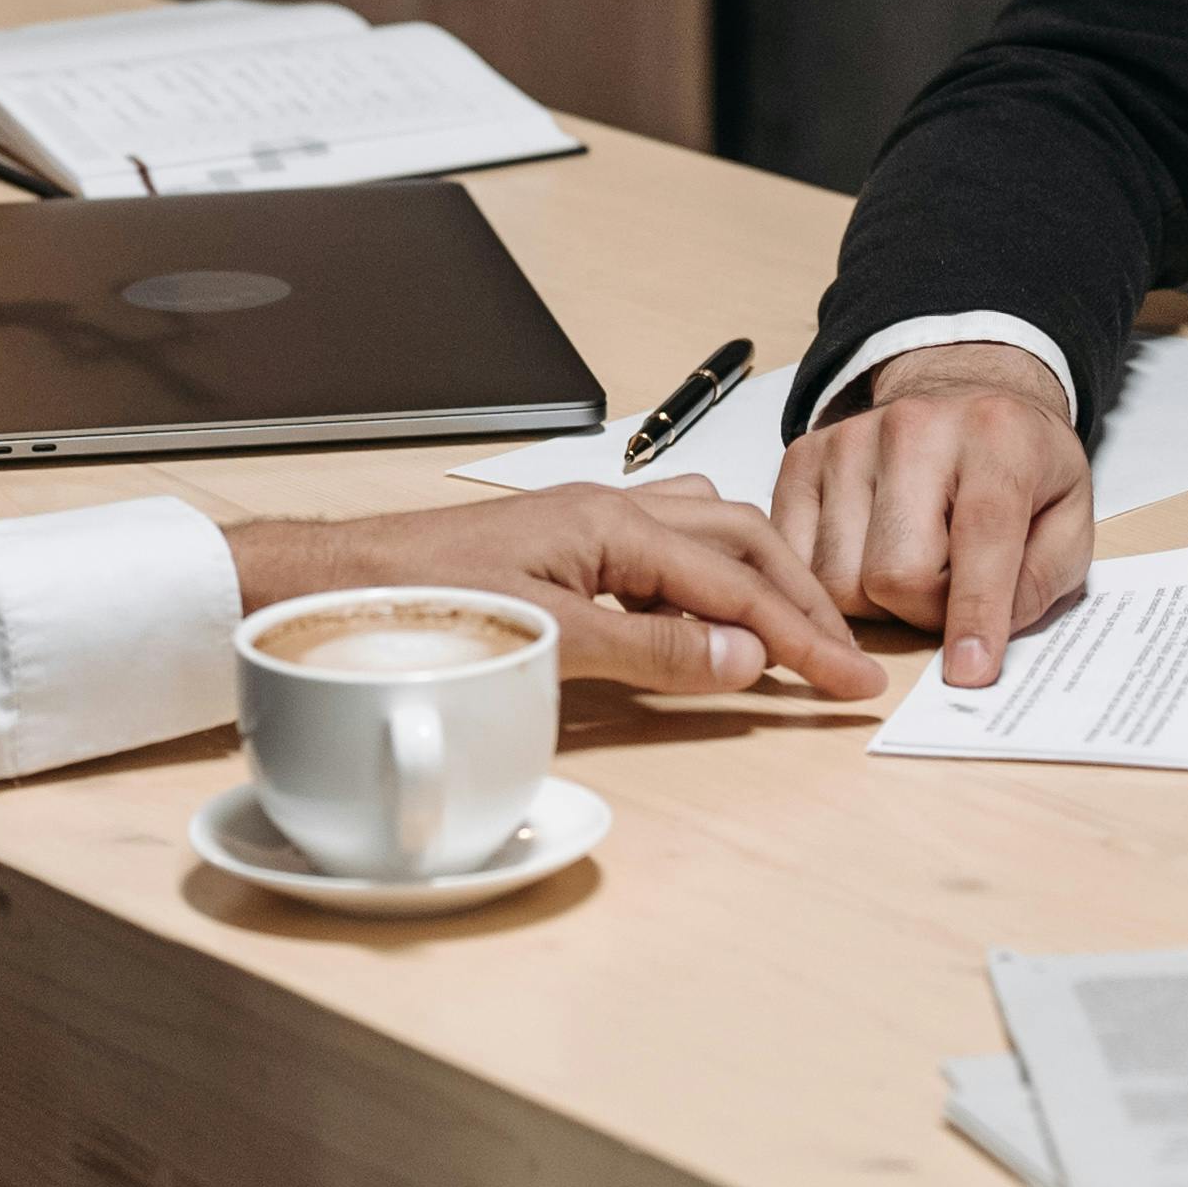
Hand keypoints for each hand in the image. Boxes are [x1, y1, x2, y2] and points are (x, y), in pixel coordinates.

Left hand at [243, 483, 880, 701]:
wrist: (335, 585)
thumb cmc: (420, 603)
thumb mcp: (547, 640)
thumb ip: (650, 649)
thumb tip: (743, 659)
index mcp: (612, 523)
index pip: (736, 583)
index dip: (803, 636)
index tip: (852, 678)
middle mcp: (608, 508)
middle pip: (740, 540)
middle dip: (802, 598)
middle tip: (846, 656)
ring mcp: (587, 522)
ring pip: (707, 530)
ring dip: (762, 576)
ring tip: (798, 627)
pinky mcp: (564, 545)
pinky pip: (666, 545)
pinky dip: (711, 575)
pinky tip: (710, 609)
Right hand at [768, 341, 1091, 689]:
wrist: (966, 396)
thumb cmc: (1021, 469)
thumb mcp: (1070, 521)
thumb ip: (1038, 582)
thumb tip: (977, 645)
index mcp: (997, 437)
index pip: (980, 541)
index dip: (975, 616)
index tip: (969, 672)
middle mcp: (915, 427)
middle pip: (894, 574)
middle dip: (924, 611)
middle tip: (950, 591)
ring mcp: (848, 439)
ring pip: (839, 579)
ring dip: (878, 601)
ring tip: (911, 566)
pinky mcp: (802, 457)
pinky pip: (796, 560)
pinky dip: (830, 583)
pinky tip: (863, 557)